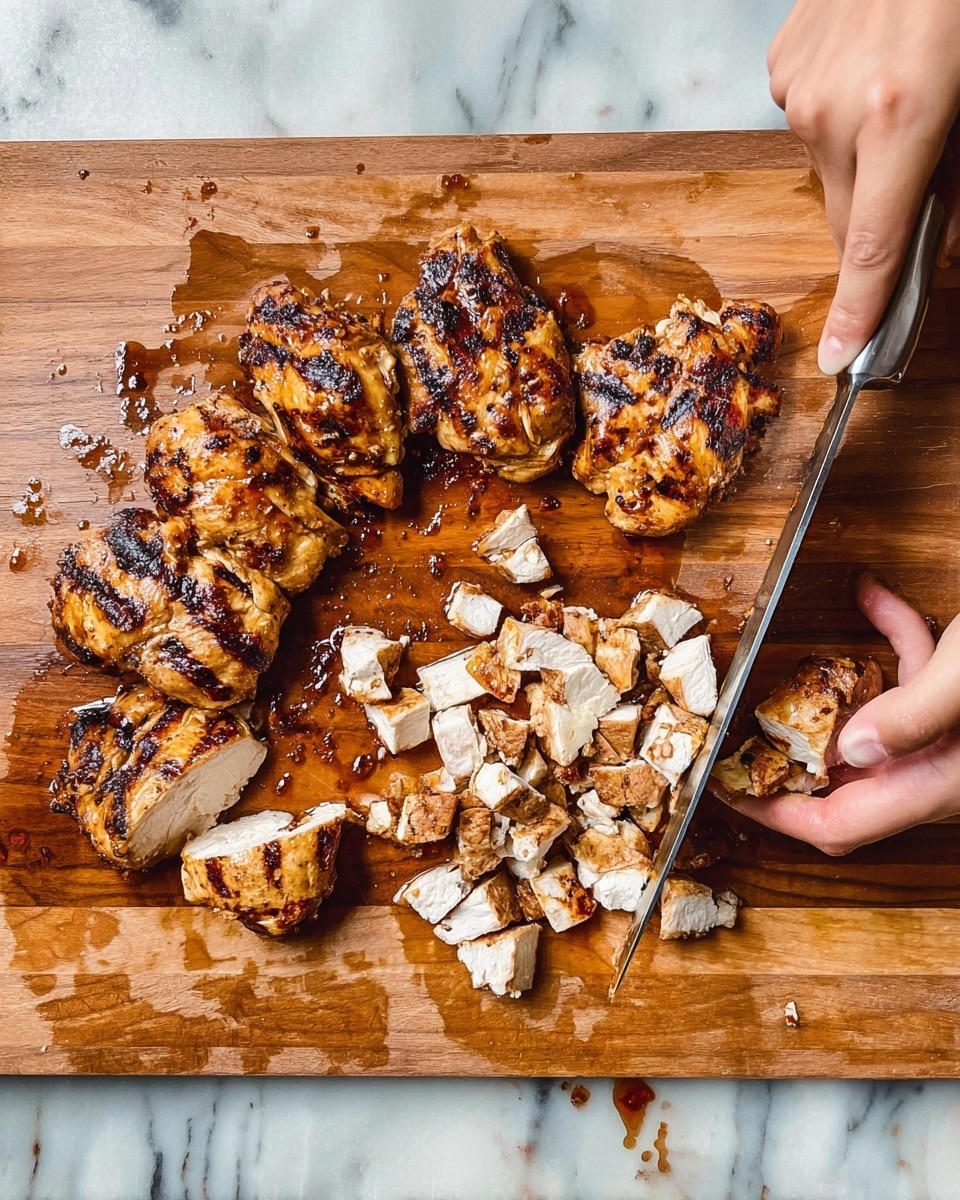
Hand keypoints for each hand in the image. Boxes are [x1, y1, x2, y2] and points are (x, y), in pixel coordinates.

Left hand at [725, 575, 959, 854]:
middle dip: (796, 741)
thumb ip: (917, 713)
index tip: (720, 787)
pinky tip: (874, 593)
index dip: (771, 812)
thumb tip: (854, 751)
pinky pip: (919, 682)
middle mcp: (944, 768)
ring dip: (850, 678)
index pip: (836, 823)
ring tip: (825, 634)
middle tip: (741, 715)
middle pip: (846, 775)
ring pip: (879, 720)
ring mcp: (956, 736)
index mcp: (942, 782)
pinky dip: (897, 641)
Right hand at [768, 0, 959, 374]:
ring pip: (826, 165)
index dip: (858, 310)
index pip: (870, 245)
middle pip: (845, 213)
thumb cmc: (958, 8)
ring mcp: (799, 84)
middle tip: (917, 166)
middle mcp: (835, 109)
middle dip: (877, 211)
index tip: (840, 360)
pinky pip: (808, 118)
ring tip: (897, 90)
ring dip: (860, 154)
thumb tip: (932, 236)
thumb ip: (956, 179)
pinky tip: (869, 66)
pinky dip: (837, 112)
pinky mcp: (782, 60)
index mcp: (900, 117)